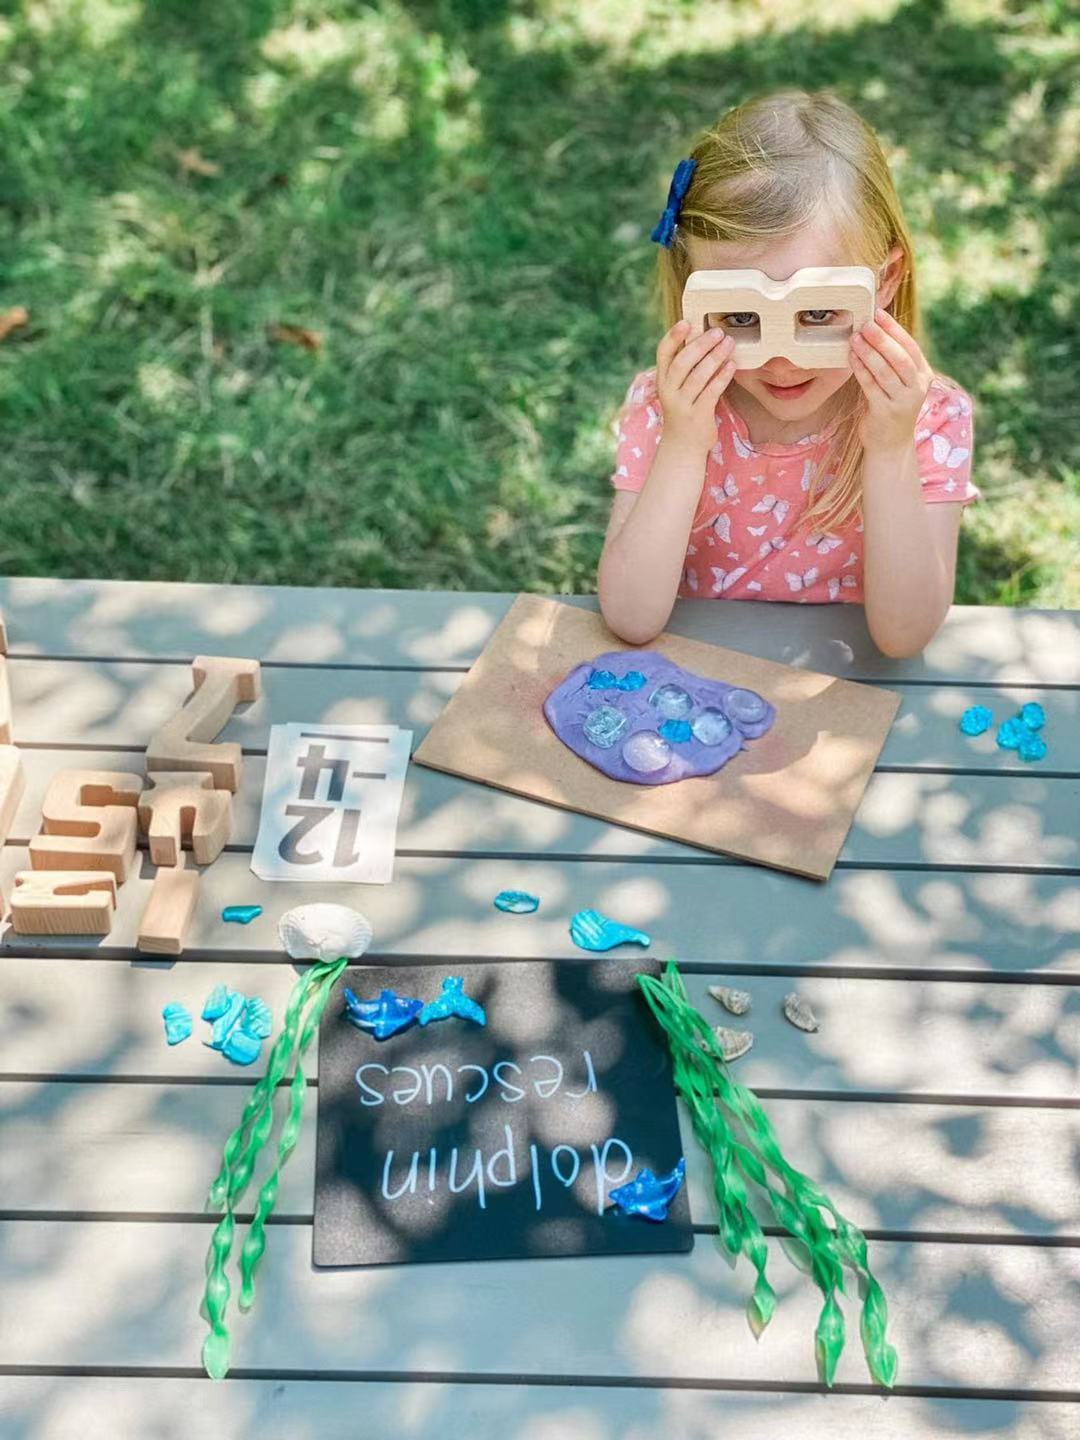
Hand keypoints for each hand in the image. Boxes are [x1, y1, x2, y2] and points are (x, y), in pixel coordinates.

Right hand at [655, 320, 735, 451]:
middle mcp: (669, 391)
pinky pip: (711, 392)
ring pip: (698, 376)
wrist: (683, 446)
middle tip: (718, 332)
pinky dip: (722, 377)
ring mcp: (682, 405)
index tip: (686, 321)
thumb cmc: (684, 409)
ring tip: (729, 343)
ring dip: (715, 357)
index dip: (673, 336)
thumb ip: (686, 364)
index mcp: (662, 380)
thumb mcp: (678, 387)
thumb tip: (700, 333)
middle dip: (701, 344)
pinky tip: (732, 365)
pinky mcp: (698, 416)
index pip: (663, 353)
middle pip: (682, 362)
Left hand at [849, 307, 933, 452]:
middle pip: (900, 357)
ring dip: (869, 352)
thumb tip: (875, 329)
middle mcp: (917, 388)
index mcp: (923, 375)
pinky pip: (871, 386)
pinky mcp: (885, 412)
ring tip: (855, 338)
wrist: (891, 444)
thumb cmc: (892, 407)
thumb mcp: (901, 383)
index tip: (878, 313)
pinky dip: (861, 370)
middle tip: (865, 324)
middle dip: (882, 339)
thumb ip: (894, 362)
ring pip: (885, 371)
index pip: (910, 346)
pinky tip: (851, 358)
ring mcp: (902, 401)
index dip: (894, 329)